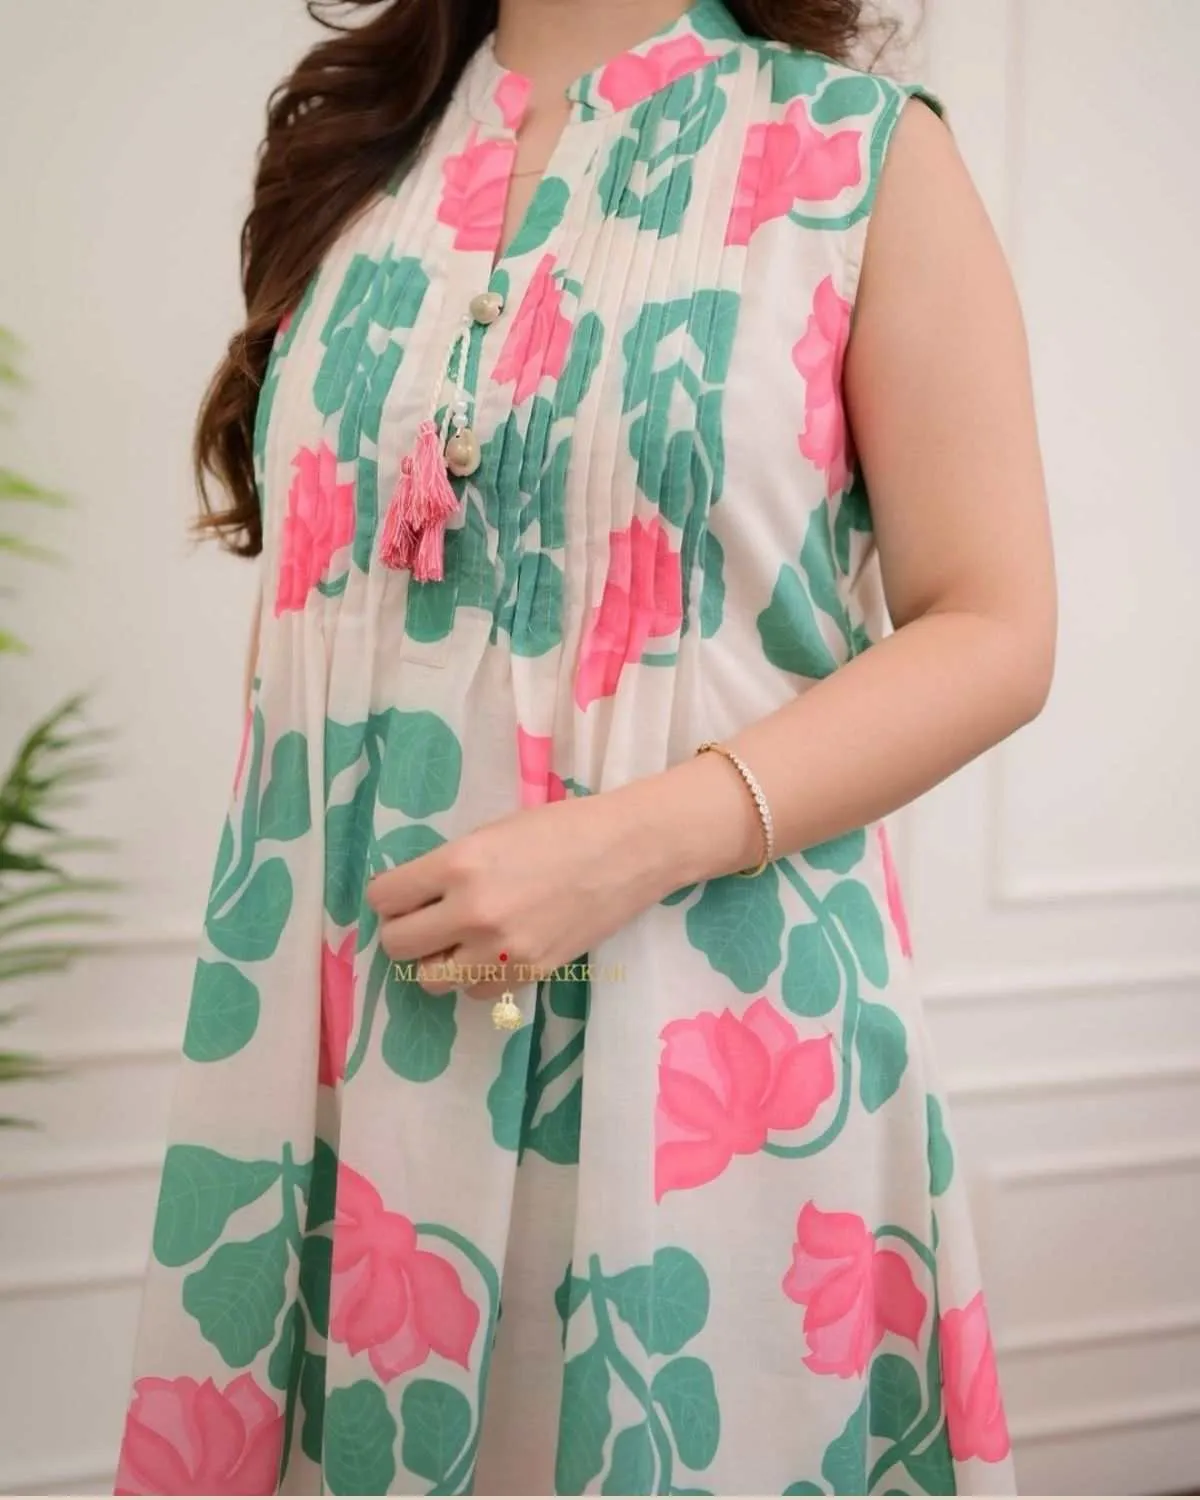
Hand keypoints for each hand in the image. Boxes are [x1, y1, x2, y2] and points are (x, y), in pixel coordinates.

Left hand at [365, 790, 673, 1000]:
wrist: (629, 851)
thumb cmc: (561, 828)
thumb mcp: (491, 833)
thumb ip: (449, 866)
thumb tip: (411, 895)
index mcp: (460, 864)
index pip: (384, 898)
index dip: (388, 897)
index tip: (402, 896)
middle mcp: (473, 911)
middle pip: (397, 946)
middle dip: (404, 932)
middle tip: (425, 920)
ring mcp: (501, 950)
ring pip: (430, 980)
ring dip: (436, 961)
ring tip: (457, 941)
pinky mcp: (529, 973)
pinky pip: (475, 991)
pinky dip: (475, 976)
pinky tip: (493, 951)